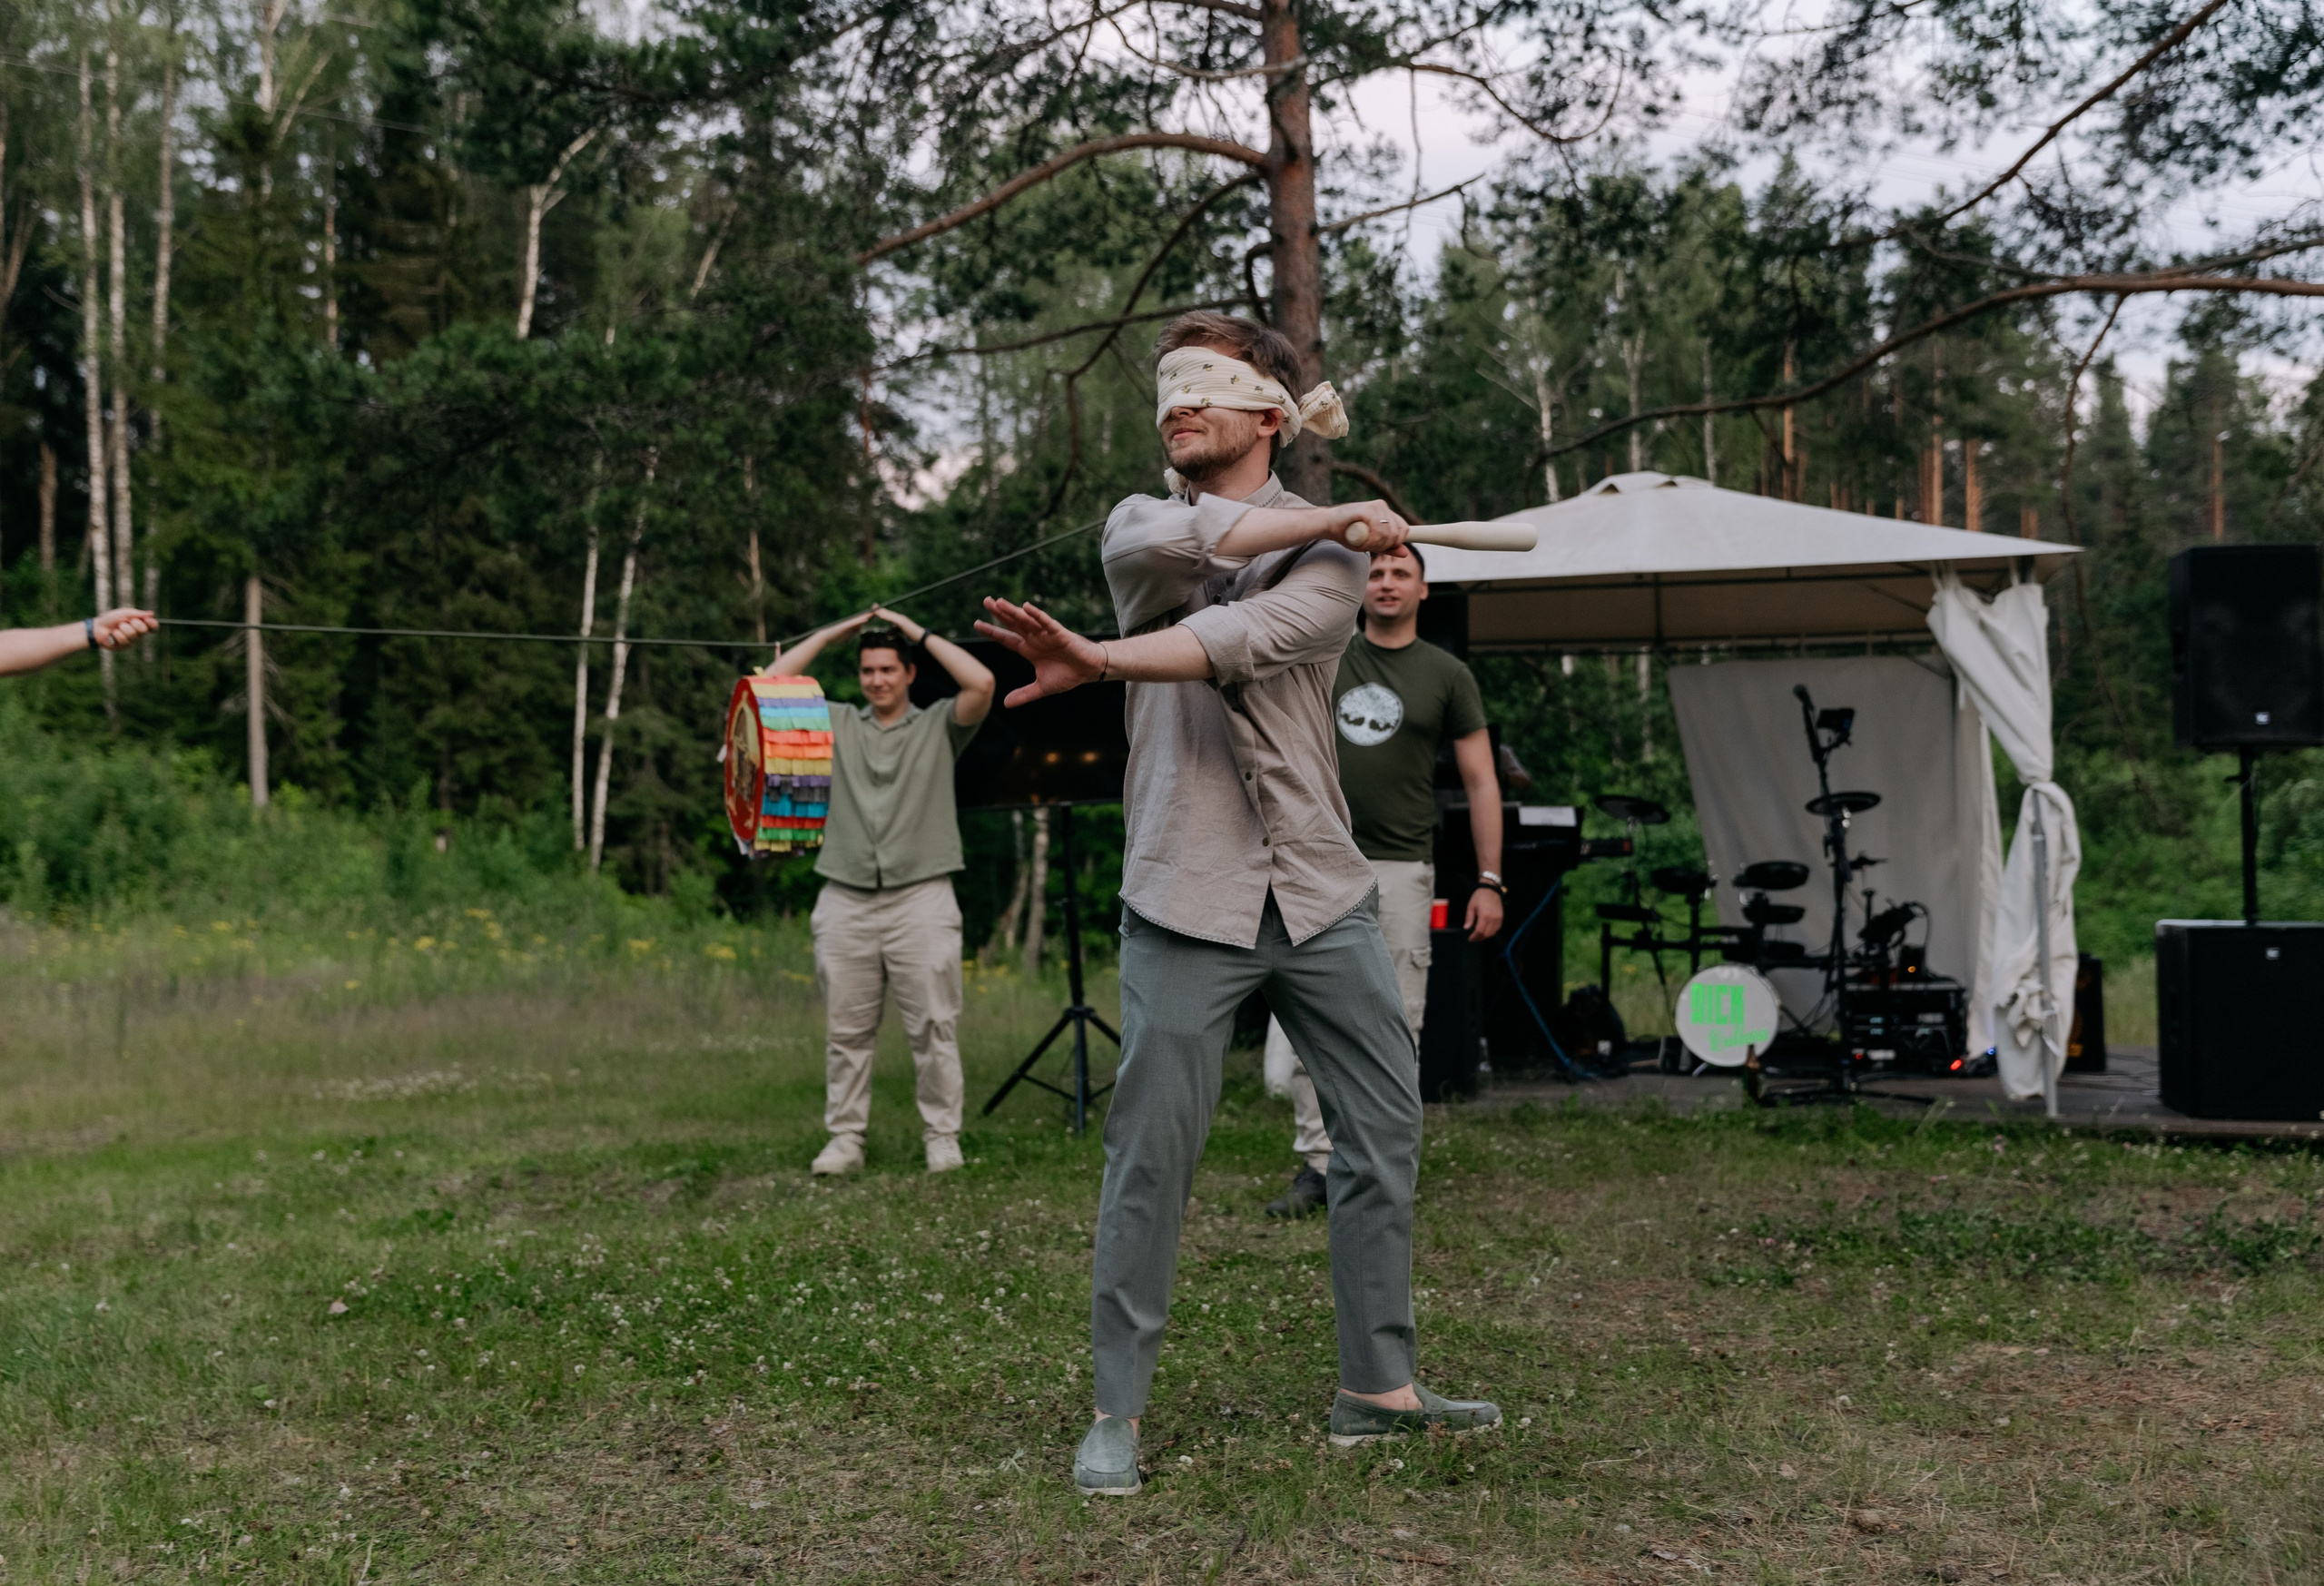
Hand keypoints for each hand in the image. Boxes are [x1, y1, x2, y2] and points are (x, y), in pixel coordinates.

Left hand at [92, 608, 157, 648]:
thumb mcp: (124, 613)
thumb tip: (152, 613)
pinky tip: (112, 634)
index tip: (148, 619)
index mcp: (140, 625)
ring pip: (133, 634)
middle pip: (144, 630)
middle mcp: (138, 634)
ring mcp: (132, 641)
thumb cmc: (111, 619)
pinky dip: (116, 634)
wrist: (97, 628)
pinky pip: (124, 640)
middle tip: (125, 621)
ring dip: (122, 628)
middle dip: (134, 623)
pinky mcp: (125, 646)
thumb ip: (138, 614)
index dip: (153, 624)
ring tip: (117, 628)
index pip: (153, 627)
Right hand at [831, 610, 875, 636]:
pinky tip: (865, 619)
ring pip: (859, 619)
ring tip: (874, 611)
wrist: (825, 639)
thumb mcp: (848, 636)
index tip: (877, 612)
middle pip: (863, 618)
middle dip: (870, 613)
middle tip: (878, 607)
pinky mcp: (844, 626)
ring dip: (867, 616)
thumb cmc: (835, 639)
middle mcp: (851, 624)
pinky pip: (854, 623)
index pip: (863, 621)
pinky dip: (860, 621)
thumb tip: (858, 630)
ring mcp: (848, 625)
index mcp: (853, 627)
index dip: (870, 617)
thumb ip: (853, 632)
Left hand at [869, 605, 923, 642]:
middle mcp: (900, 617)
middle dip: (881, 609)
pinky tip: (880, 615)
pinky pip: (892, 618)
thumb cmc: (913, 634)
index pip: (890, 615)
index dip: (883, 612)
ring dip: (882, 611)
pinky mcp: (902, 622)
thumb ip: (897, 627)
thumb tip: (893, 626)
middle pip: (889, 612)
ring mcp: (901, 619)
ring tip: (874, 609)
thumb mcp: (903, 630)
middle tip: (873, 606)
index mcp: (900, 619)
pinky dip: (885, 616)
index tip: (876, 610)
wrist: (921, 636)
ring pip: (889, 614)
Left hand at [974, 598, 1106, 706]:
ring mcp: (1046, 635)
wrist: (1090, 671)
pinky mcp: (1060, 634)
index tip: (977, 623)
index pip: (1006, 638)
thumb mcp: (1041, 688)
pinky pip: (1046, 623)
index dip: (992, 631)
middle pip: (1013, 624)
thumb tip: (1006, 704)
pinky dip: (1037, 615)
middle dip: (999, 613)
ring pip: (1026, 621)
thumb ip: (1024, 694)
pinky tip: (1026, 607)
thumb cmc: (1068, 675)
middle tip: (986, 601)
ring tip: (999, 602)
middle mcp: (1035, 639)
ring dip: (1013, 611)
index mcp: (1029, 649)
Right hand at [1333, 501, 1410, 554]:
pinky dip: (1370, 540)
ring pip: (1388, 534)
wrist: (1327, 524)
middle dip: (1384, 545)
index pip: (1404, 528)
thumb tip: (1405, 553)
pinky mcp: (1367, 509)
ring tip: (1361, 541)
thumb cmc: (1347, 533)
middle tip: (1367, 545)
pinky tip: (1359, 538)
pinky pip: (1378, 531)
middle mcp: (1382, 506)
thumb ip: (1388, 547)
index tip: (1380, 546)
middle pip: (1397, 533)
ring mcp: (1375, 506)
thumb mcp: (1370, 543)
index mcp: (1385, 512)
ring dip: (1375, 544)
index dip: (1396, 541)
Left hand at [1465, 886, 1504, 941]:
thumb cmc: (1479, 897)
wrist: (1490, 889)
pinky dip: (1492, 932)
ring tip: (1479, 935)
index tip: (1470, 939)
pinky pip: (1497, 929)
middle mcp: (1492, 918)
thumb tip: (1466, 928)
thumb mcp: (1471, 906)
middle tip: (1474, 938)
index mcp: (1484, 916)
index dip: (1474, 937)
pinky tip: (1486, 931)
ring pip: (1493, 933)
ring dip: (1486, 936)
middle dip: (1479, 938)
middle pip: (1486, 934)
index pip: (1479, 931)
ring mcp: (1498, 918)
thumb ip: (1469, 918)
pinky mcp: (1501, 917)